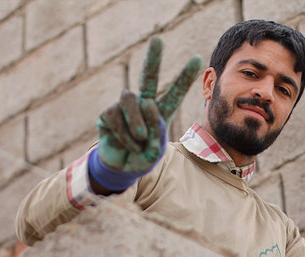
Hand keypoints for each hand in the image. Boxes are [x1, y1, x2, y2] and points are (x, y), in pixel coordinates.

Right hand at [91, 37, 201, 187]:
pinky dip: (124, 134)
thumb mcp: (155, 150)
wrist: (121, 168)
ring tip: (140, 138)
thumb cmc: (142, 157)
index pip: (175, 92)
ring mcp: (123, 107)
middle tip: (157, 40)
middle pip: (147, 77)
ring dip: (137, 121)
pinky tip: (126, 143)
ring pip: (131, 100)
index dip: (185, 77)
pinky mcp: (107, 113)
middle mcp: (143, 104)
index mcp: (161, 111)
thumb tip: (147, 104)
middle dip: (153, 59)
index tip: (197, 58)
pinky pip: (116, 117)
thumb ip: (156, 132)